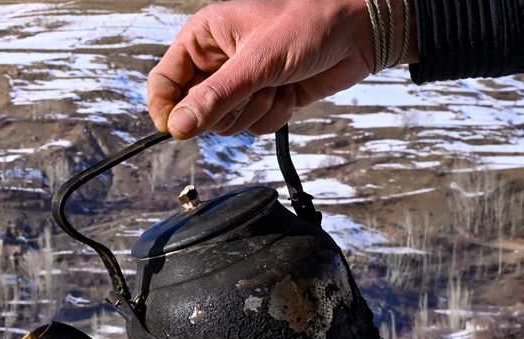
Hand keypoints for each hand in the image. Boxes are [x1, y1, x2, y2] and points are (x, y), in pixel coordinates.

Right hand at [147, 0, 403, 138]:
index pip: (163, 81)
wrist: (360, 32)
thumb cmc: (311, 24)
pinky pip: (253, 127)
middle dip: (226, 109)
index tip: (177, 130)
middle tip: (251, 90)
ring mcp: (241, 82)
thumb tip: (178, 127)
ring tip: (277, 84)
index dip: (167, 109)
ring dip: (255, 111)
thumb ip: (215, 97)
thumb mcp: (257, 61)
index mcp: (203, 38)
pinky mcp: (263, 99)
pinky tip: (290, 91)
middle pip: (194, 110)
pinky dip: (273, 116)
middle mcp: (217, 61)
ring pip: (226, 124)